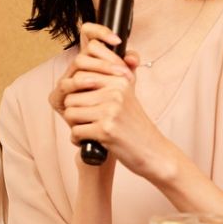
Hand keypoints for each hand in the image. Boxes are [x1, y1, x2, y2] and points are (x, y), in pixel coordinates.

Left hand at [49, 22, 169, 179]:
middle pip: (71, 96)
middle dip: (73, 111)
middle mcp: (115, 92)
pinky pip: (75, 131)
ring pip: (70, 112)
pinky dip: (78, 139)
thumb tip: (81, 72)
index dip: (75, 92)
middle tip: (84, 121)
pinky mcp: (105, 130)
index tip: (85, 105)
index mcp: (119, 79)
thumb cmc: (134, 125)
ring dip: (75, 125)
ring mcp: (110, 111)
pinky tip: (90, 141)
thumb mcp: (126, 95)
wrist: (152, 150)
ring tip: (87, 130)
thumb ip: (109, 79)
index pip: (79, 75)